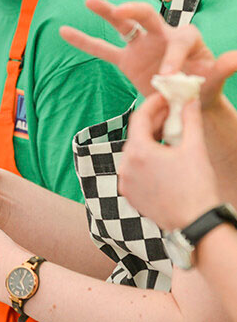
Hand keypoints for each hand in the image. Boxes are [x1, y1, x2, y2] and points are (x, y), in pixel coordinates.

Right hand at [60, 0, 236, 106]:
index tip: (167, 78)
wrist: (185, 105)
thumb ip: (222, 69)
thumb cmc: (202, 91)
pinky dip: (84, 41)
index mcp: (187, 39)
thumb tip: (236, 57)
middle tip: (123, 11)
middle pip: (148, 16)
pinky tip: (65, 31)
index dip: (172, 57)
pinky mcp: (126, 60)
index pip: (178, 40)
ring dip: (107, 12)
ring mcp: (141, 46)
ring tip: (89, 0)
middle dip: (135, 11)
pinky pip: (102, 50)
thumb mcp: (213, 82)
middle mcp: (162, 36)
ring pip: (122, 25)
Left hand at [119, 95, 220, 229]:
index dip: (153, 104)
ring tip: (168, 135)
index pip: (139, 117)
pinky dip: (145, 160)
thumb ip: (190, 120)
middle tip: (171, 113)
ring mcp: (124, 181)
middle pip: (136, 135)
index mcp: (137, 151)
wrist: (195, 224)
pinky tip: (162, 158)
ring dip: (149, 141)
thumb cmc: (196, 187)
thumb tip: (189, 100)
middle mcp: (125, 165)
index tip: (165, 97)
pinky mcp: (129, 194)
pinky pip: (133, 170)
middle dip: (153, 122)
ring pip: (134, 153)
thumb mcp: (194, 149)